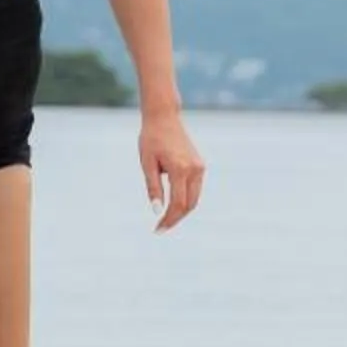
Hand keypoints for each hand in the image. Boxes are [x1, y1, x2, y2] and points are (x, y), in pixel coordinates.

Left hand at [139, 108, 203, 230]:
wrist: (163, 117)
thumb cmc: (150, 139)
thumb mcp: (146, 163)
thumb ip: (153, 188)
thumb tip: (157, 211)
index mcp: (180, 169)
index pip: (178, 204)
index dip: (169, 219)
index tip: (157, 229)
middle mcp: (194, 169)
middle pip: (189, 204)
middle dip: (176, 218)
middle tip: (160, 228)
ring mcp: (200, 167)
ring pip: (194, 198)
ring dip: (181, 210)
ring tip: (165, 218)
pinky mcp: (200, 165)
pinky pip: (195, 188)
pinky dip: (185, 198)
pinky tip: (172, 203)